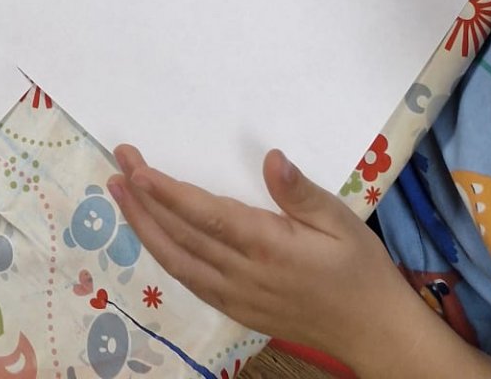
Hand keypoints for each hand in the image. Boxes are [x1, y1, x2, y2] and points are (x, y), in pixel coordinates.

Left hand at [109, 145, 418, 368]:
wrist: (372, 331)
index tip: (135, 168)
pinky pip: (190, 280)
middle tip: (117, 163)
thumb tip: (271, 158)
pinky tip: (150, 234)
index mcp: (267, 246)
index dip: (165, 192)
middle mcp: (242, 273)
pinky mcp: (237, 309)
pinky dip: (164, 255)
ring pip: (176, 261)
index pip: (204, 215)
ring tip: (119, 193)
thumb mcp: (341, 221)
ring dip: (143, 226)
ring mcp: (236, 296)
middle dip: (143, 199)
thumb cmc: (359, 269)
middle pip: (180, 235)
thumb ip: (300, 192)